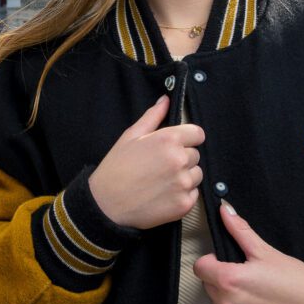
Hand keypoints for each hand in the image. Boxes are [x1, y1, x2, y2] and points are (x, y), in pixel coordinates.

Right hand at [88, 95, 204, 229]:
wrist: (105, 204)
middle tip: (161, 166)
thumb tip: (166, 99)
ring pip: (196, 175)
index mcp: (169, 140)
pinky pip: (193, 194)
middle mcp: (180, 160)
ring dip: (184, 177)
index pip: (198, 134)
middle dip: (183, 158)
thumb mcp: (131, 136)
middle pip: (196, 155)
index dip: (188, 138)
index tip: (177, 145)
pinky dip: (182, 195)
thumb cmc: (116, 168)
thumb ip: (152, 116)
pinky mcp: (184, 204)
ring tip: (162, 181)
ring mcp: (183, 183)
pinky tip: (163, 195)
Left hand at [193, 202, 303, 303]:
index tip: (227, 261)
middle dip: (221, 278)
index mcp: (229, 280)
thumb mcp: (265, 251)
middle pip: (208, 286)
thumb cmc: (294, 279)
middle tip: (246, 275)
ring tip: (254, 292)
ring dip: (228, 298)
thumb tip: (224, 210)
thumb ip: (240, 230)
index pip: (200, 268)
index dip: (212, 261)